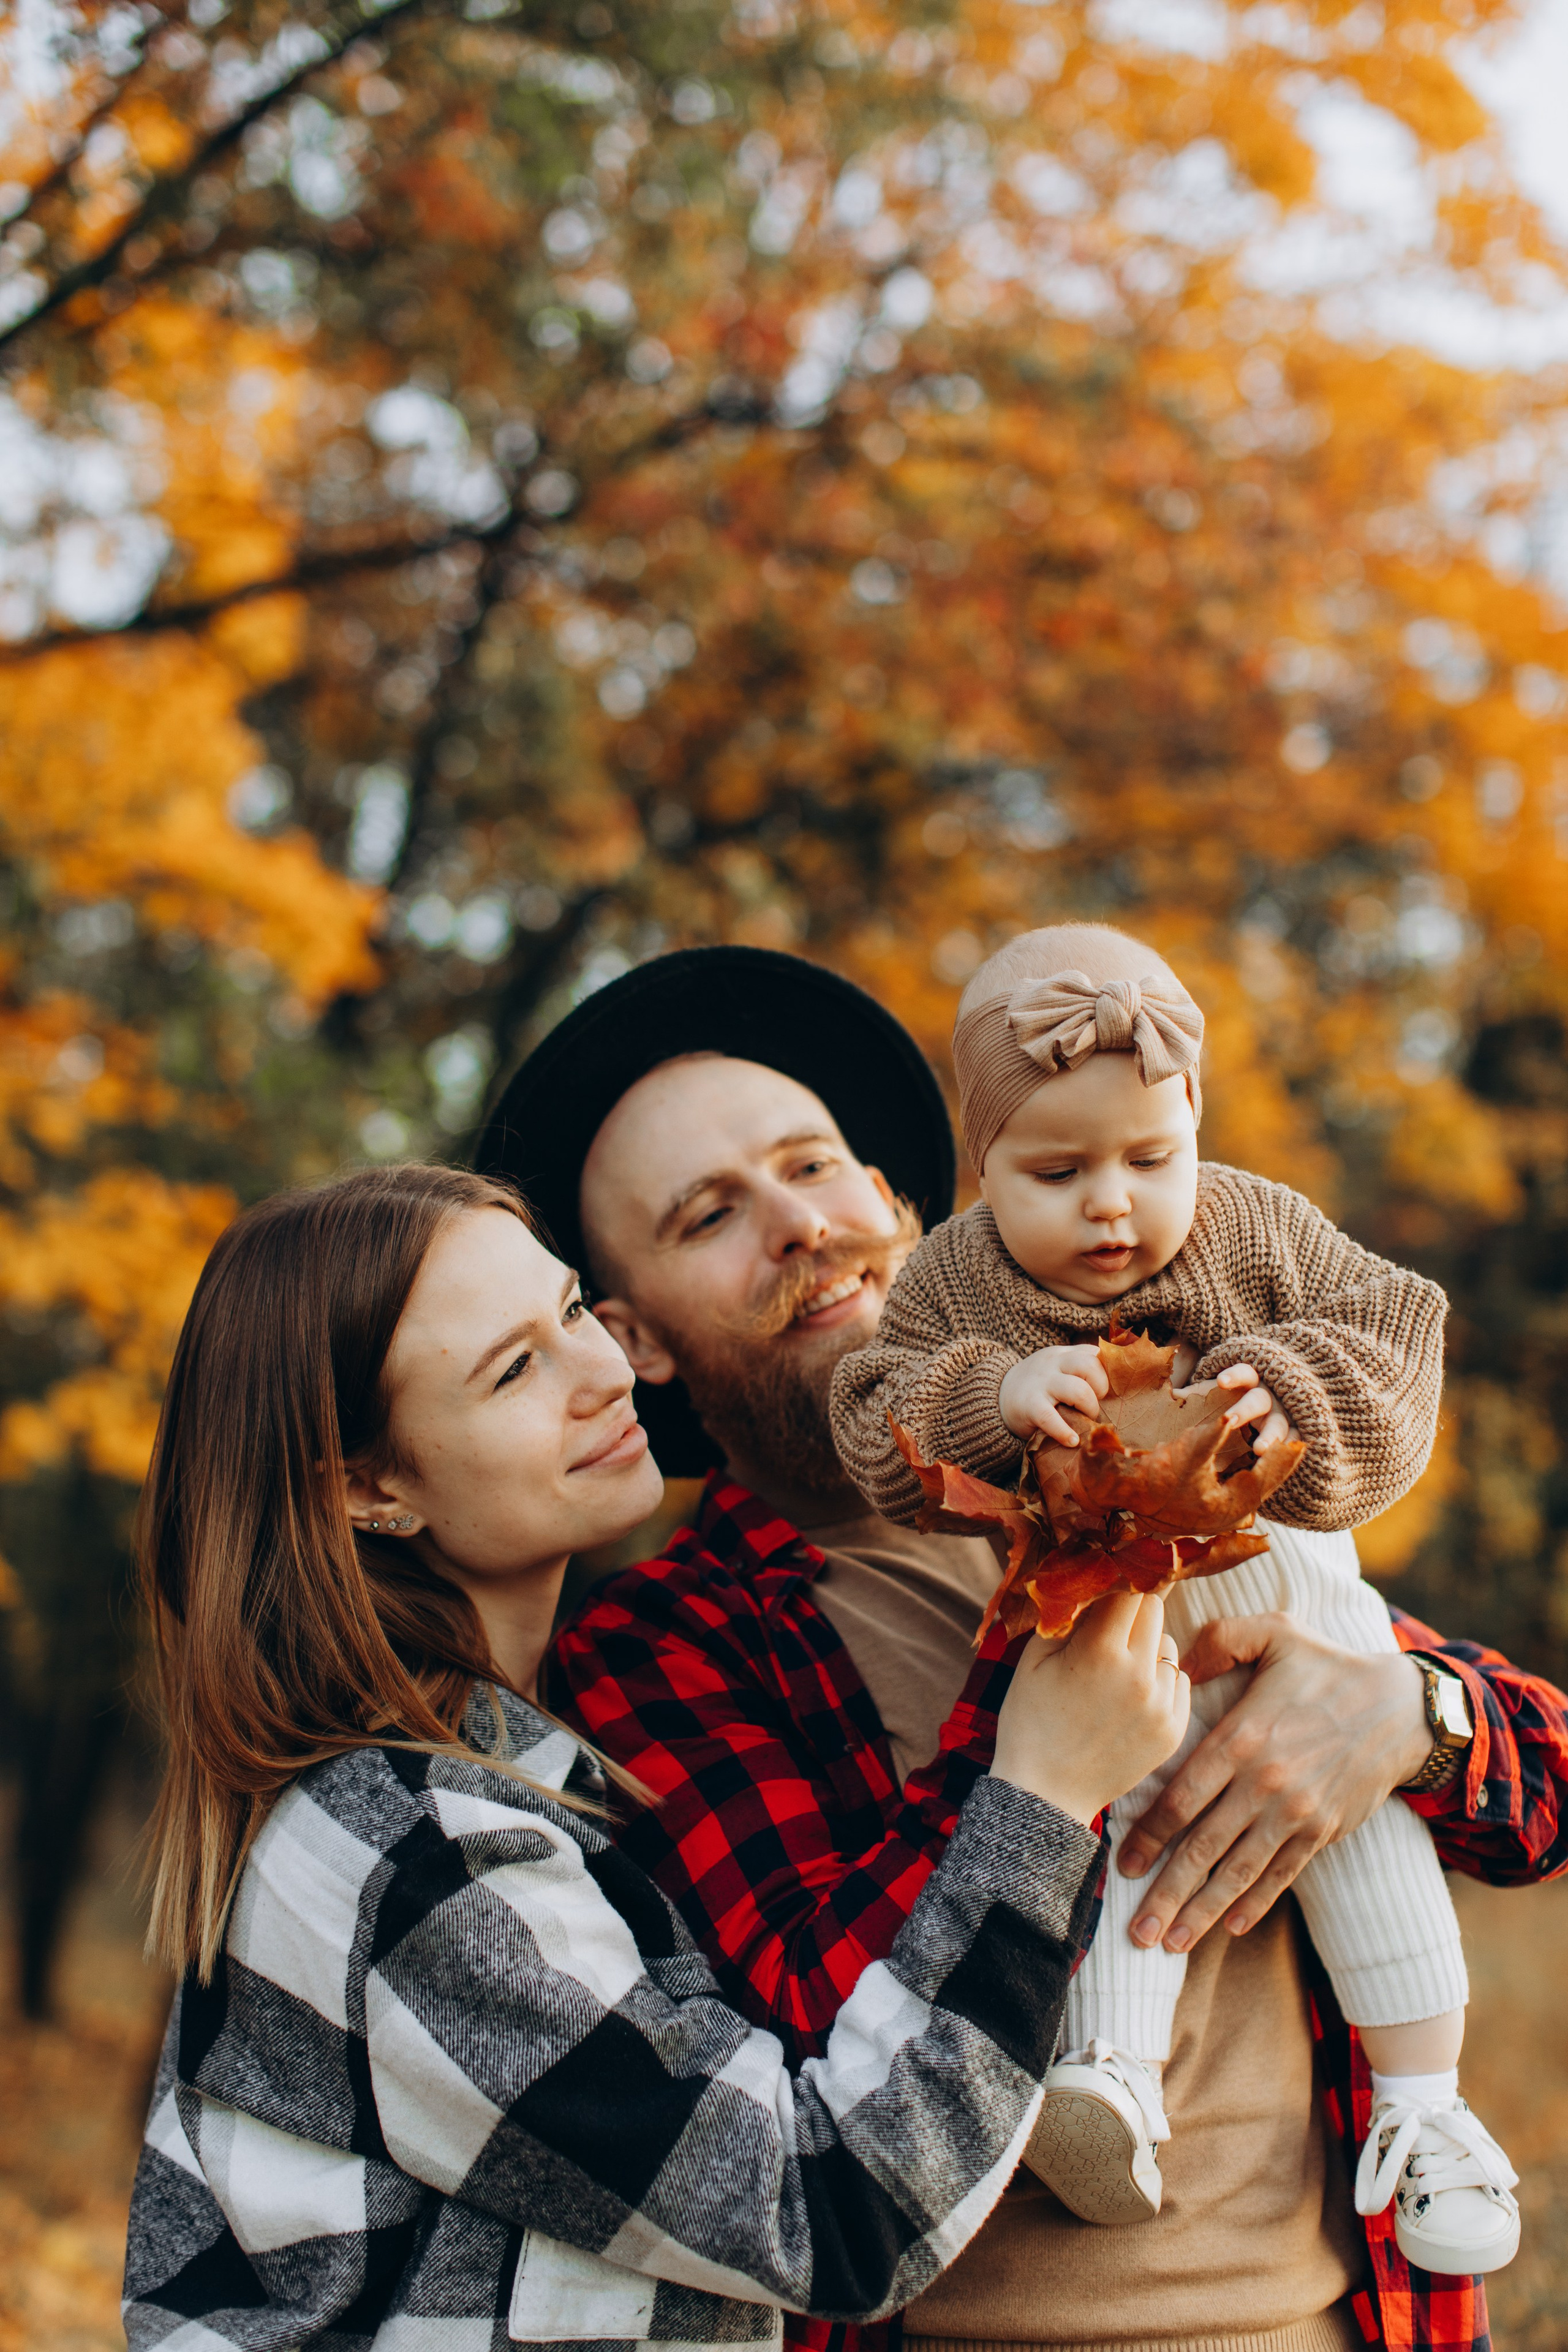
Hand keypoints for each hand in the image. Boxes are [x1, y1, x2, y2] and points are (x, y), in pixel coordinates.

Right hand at [993, 1591, 1190, 1827]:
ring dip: (1146, 1645)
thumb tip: (1088, 1578)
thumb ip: (1065, 1615)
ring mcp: (1161, 1704)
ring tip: (1115, 1670)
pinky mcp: (1174, 1730)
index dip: (1115, 1580)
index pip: (1128, 1587)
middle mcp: (1139, 1674)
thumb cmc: (1030, 1721)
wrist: (1045, 1796)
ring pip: (1168, 1644)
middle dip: (1131, 1608)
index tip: (1106, 1578)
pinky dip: (1158, 1679)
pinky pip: (1178, 1680)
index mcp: (1099, 1651)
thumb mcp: (1034, 1659)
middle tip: (1107, 1624)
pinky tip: (1129, 1696)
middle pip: (1154, 1608)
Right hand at [999, 1344, 1109, 1446]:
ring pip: (1078, 1390)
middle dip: (1101, 1389)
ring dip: (1089, 1409)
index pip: (1094, 1354)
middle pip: (1090, 1366)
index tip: (1105, 1392)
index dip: (1106, 1374)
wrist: (996, 1396)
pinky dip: (1065, 1432)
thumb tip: (1115, 1380)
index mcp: (1062, 1355)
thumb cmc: (1037, 1385)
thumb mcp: (1055, 1367)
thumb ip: (1079, 1366)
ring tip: (1086, 1422)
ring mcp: (1041, 1384)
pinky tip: (1072, 1441)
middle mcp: (1053, 1364)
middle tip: (1095, 1405)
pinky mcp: (1029, 1405)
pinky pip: (1051, 1418)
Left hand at [1116, 1612, 1432, 1950]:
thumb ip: (1219, 1640)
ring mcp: (1295, 1814)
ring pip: (1238, 1872)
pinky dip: (1255, 1903)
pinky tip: (1229, 1927)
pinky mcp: (1322, 1831)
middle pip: (1203, 1848)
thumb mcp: (1274, 1633)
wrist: (1401, 1707)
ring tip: (1170, 1944)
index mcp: (1242, 1739)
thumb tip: (1173, 1662)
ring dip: (1202, 1912)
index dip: (1149, 1835)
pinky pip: (1282, 1875)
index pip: (1182, 1798)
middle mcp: (1265, 1784)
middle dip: (1166, 1893)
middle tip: (1137, 1930)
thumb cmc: (1328, 1667)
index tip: (1123, 1863)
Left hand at [1175, 1362, 1295, 1453]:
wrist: (1270, 1403)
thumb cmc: (1233, 1400)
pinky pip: (1295, 1440)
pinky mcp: (1294, 1432)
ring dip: (1271, 1435)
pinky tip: (1282, 1458)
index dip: (1234, 1376)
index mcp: (1250, 1380)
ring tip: (1259, 1450)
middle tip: (1230, 1420)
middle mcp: (1268, 1395)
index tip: (1221, 1382)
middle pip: (1259, 1399)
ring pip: (1280, 1423)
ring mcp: (1283, 1414)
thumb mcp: (1217, 1392)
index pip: (1244, 1372)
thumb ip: (1196, 1394)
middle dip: (1245, 1409)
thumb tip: (1169, 1397)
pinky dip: (1290, 1448)